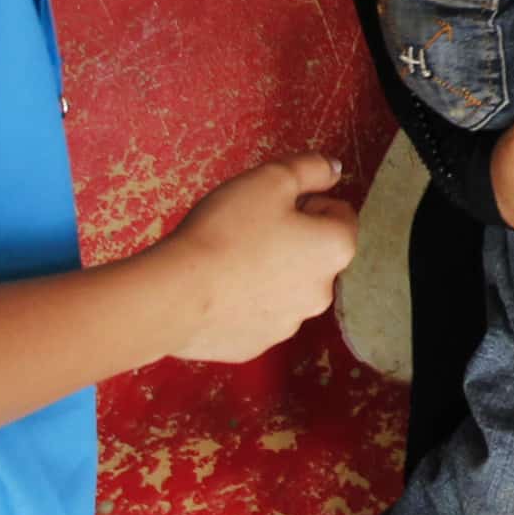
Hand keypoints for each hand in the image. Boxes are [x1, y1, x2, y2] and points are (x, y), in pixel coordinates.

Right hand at [157, 153, 359, 362]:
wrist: (174, 295)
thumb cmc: (227, 230)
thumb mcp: (271, 178)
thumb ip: (311, 168)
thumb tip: (333, 168)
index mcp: (335, 249)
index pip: (339, 214)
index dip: (306, 202)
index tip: (273, 204)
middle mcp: (322, 293)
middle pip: (314, 254)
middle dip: (290, 238)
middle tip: (248, 228)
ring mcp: (288, 325)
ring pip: (287, 287)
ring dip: (269, 272)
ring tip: (229, 259)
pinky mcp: (255, 346)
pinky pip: (257, 315)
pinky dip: (244, 302)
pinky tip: (217, 289)